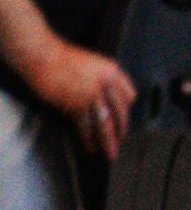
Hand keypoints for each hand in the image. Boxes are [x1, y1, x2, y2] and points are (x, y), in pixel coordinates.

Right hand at [26, 36, 136, 158]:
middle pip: (119, 113)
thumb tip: (106, 98)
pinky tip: (90, 147)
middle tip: (120, 142)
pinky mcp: (75, 104)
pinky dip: (88, 139)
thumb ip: (102, 79)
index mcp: (112, 71)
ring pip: (104, 123)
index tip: (123, 119)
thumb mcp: (92, 63)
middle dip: (121, 131)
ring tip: (109, 153)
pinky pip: (85, 126)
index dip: (126, 110)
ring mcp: (90, 94)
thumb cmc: (62, 58)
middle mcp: (105, 83)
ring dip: (107, 141)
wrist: (41, 56)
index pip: (129, 95)